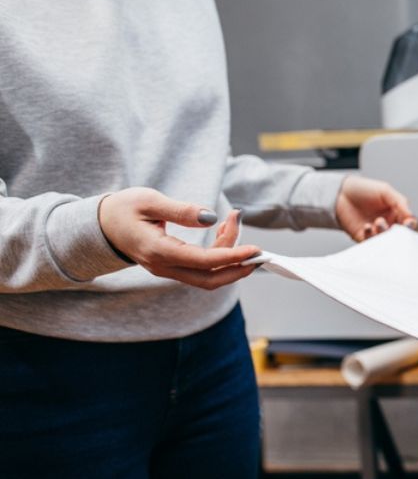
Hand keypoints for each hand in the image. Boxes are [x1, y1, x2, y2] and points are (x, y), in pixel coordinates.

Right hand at [98, 187, 260, 289]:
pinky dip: (218, 254)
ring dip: (229, 255)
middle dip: (239, 266)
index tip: (256, 249)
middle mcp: (164, 267)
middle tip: (258, 247)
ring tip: (233, 221)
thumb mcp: (149, 200)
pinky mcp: (172, 266)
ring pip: (208, 274)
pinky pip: (201, 268)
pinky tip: (223, 230)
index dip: (233, 256)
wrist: (99, 225)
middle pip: (210, 279)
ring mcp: (168, 270)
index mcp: (158, 252)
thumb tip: (211, 217)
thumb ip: (181, 210)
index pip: (205, 262)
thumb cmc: (122, 209)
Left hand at [335, 176, 415, 241]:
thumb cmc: (363, 189)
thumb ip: (400, 203)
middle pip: (397, 234)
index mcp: (395, 213)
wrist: (340, 192)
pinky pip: (369, 242)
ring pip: (384, 239)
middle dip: (395, 231)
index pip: (407, 223)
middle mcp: (386, 223)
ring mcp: (374, 231)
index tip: (408, 223)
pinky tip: (367, 226)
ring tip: (377, 221)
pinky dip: (370, 236)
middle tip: (391, 221)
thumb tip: (412, 217)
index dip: (409, 225)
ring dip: (382, 232)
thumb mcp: (385, 191)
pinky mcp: (362, 237)